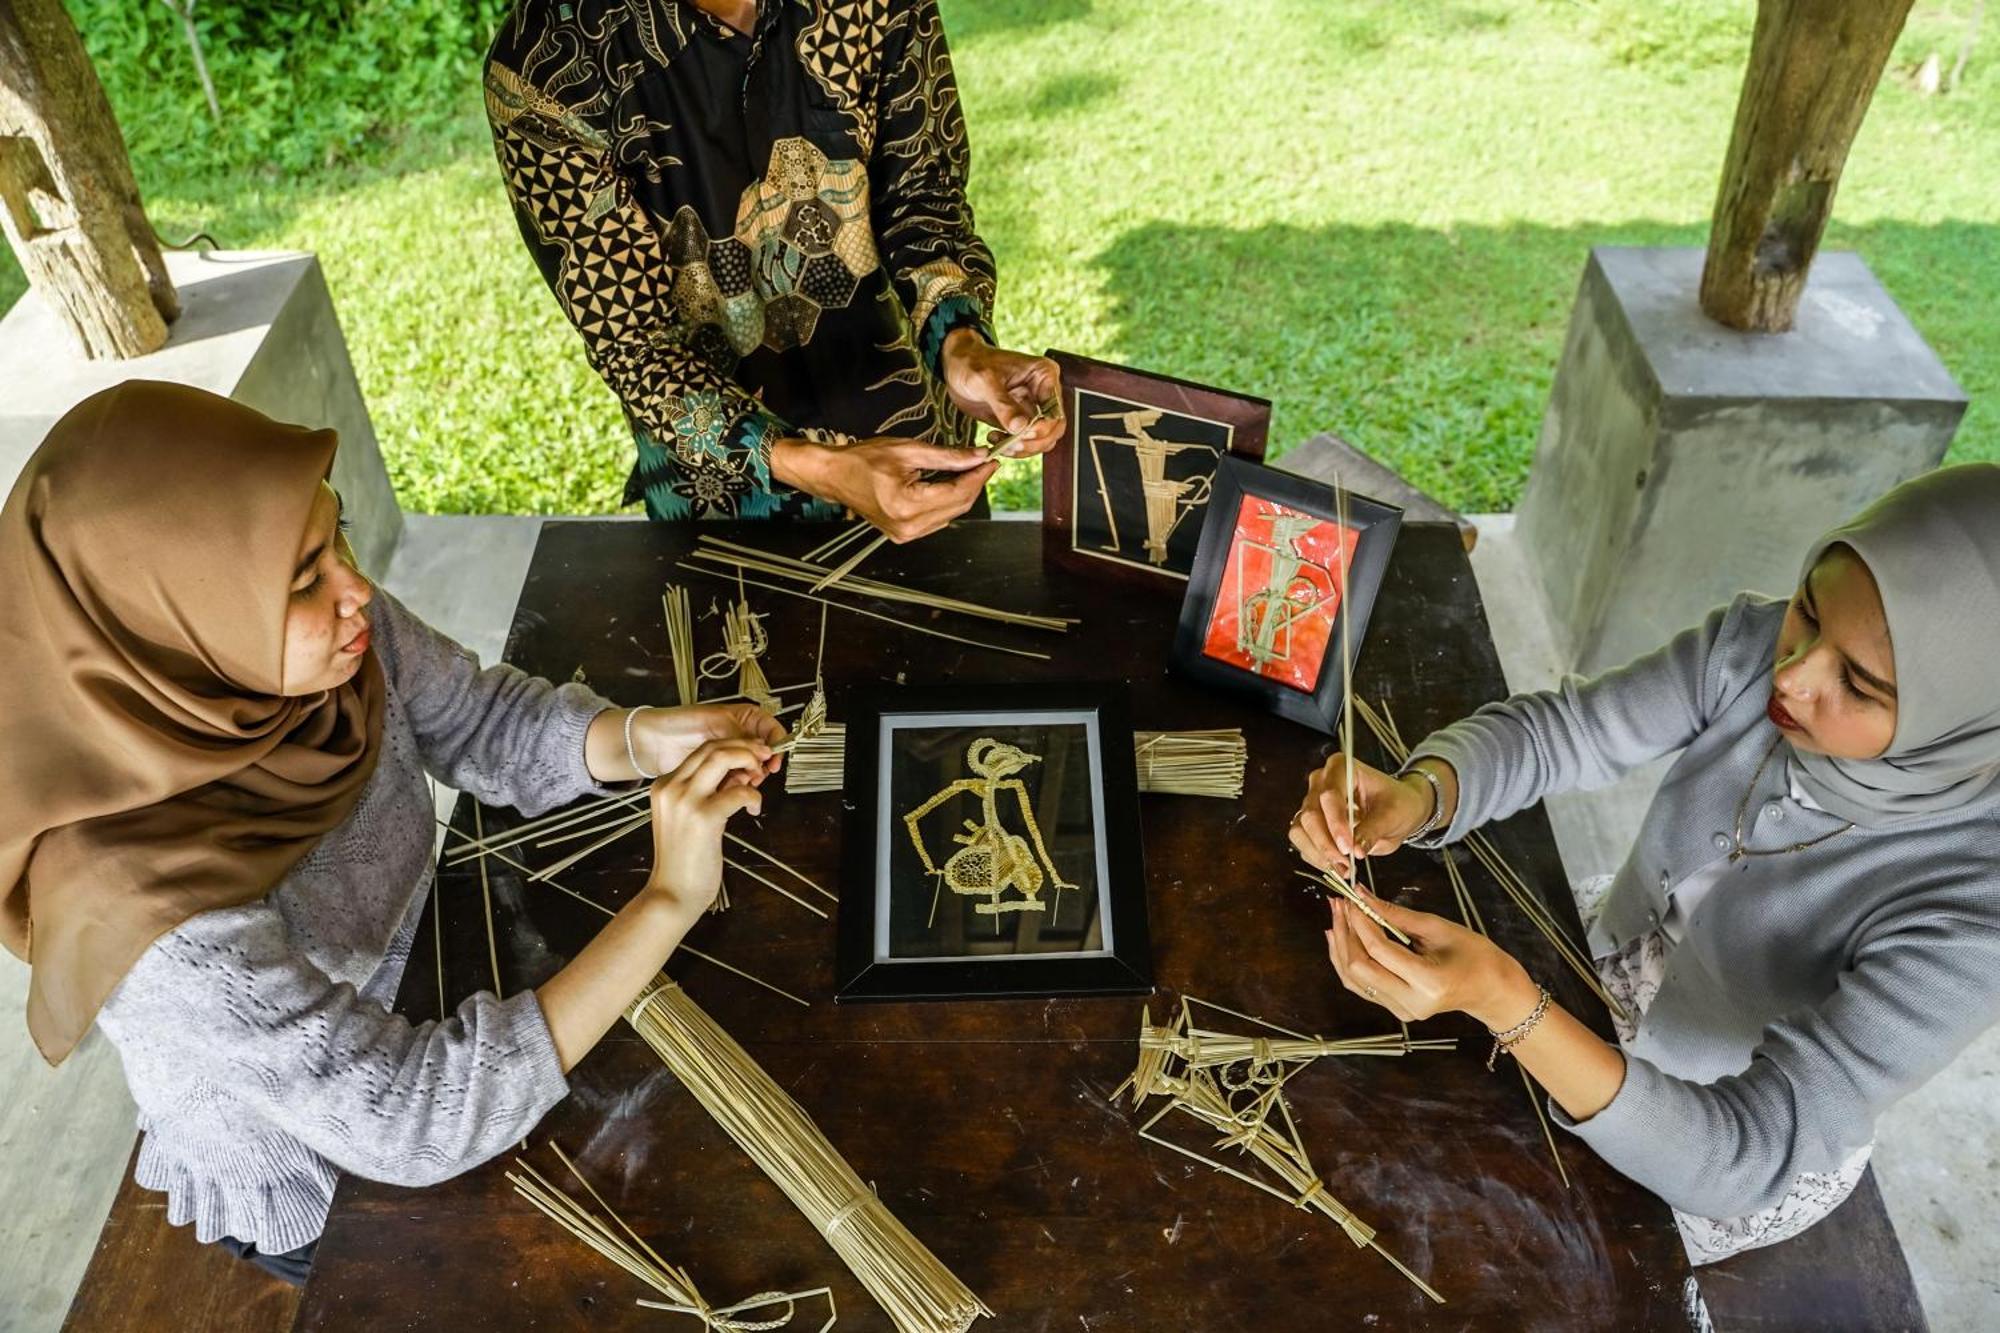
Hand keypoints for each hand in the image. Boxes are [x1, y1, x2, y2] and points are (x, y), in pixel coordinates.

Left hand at [629, 703, 784, 780]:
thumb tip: (763, 749)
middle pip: (762, 752)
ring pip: (750, 768)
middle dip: (761, 764)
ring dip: (748, 776)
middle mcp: (737, 736)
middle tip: (755, 775)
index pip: (770, 728)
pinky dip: (735, 785)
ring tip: (739, 782)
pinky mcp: (718, 772)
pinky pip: (734, 780)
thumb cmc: (680, 722)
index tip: (774, 759)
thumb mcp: (717, 722)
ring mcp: (728, 756)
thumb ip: (741, 735)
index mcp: (742, 717)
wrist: (652, 741)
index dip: (777, 743)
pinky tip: (728, 787)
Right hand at [642, 738, 772, 919]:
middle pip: (712, 747)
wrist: (672, 893)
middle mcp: (670, 787)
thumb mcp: (687, 816)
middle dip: (744, 748)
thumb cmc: (683, 859)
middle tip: (763, 760)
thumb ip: (708, 791)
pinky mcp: (703, 818)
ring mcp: (685, 801)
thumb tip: (739, 773)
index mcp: (663, 785)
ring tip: (758, 780)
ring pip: (723, 758)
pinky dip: (753, 797)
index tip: (751, 756)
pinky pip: (739, 792)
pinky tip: (753, 810)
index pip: (701, 750)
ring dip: (748, 763)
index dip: (732, 747)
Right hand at [771, 435, 996, 542]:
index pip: (957, 493)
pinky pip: (936, 520)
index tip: (991, 461)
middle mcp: (907, 526)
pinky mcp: (903, 535)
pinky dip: (947, 503)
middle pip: (957, 507)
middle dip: (974, 485)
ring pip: (950, 515)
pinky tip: (948, 484)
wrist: (835, 476)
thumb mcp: (908, 450)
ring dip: (962, 494)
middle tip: (983, 463)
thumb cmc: (864, 459)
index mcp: (906, 505)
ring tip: (968, 471)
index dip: (978, 477)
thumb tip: (978, 457)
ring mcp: (905, 534)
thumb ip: (947, 457)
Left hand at [938, 329, 1063, 457]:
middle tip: (1010, 445)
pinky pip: (1026, 442)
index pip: (1055, 410)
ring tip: (999, 443)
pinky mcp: (1020, 420)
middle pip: (1053, 429)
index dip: (1042, 428)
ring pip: (1042, 439)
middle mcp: (1042, 392)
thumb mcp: (985, 380)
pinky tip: (994, 441)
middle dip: (1033, 442)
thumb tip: (1021, 428)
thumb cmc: (971, 362)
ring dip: (1023, 448)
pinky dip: (1013, 448)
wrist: (956, 366)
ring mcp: (1032, 408)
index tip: (1021, 435)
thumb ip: (1004, 404)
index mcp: (1043, 375)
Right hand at [1288, 752, 1434, 877]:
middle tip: (1346, 863)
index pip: (1329, 795)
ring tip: (1342, 867)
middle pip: (1311, 814)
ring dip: (1319, 852)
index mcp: (1342, 767)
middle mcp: (1321, 781)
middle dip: (1326, 842)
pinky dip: (1316, 856)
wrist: (1398, 808)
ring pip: (1301, 829)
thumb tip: (1356, 850)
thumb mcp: (1392, 815)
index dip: (1336, 824)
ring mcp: (1312, 801)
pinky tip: (1336, 864)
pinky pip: (1302, 841)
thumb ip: (1372, 831)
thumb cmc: (1397, 803)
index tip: (1349, 848)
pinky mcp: (1309, 821)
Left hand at [1325, 890, 1535, 1028]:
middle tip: (1339, 904)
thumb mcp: (1437, 927)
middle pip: (1359, 968)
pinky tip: (1343, 939)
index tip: (1350, 898)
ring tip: (1337, 917)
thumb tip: (1362, 896)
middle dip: (1345, 933)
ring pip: (1354, 980)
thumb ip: (1396, 914)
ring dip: (1341, 946)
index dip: (1359, 922)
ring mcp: (1402, 1011)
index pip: (1379, 950)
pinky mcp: (1396, 1010)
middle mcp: (1411, 1002)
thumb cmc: (1474, 954)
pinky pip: (1362, 986)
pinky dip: (1348, 961)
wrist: (1491, 989)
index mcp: (1428, 982)